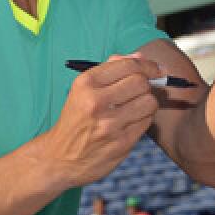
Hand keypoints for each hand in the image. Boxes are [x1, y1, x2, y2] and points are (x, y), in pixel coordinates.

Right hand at [39, 55, 160, 187]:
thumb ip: (111, 69)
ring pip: (149, 102)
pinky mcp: (121, 142)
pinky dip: (144, 119)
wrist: (59, 158)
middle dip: (147, 84)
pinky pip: (147, 122)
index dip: (148, 65)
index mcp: (86, 84)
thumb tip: (140, 57)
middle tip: (143, 90)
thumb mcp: (83, 90)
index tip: (155, 69)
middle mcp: (96, 102)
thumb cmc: (76, 119)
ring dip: (148, 102)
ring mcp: (110, 124)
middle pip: (141, 82)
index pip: (128, 65)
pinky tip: (132, 121)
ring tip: (137, 106)